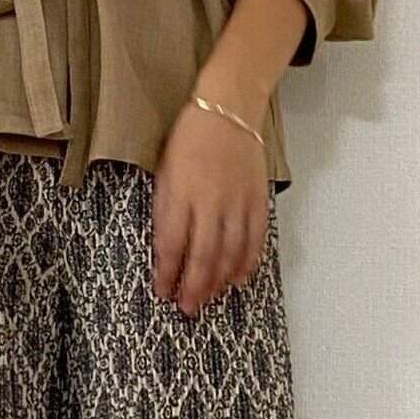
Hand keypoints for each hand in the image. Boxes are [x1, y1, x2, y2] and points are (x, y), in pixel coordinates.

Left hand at [152, 99, 268, 315]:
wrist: (227, 110)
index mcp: (180, 193)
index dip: (167, 272)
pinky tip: (237, 278)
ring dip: (217, 280)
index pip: (171, 244)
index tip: (162, 291)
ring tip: (209, 298)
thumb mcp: (164, 170)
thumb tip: (169, 245)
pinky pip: (253, 239)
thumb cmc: (189, 137)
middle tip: (187, 308)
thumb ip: (166, 208)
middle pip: (201, 256)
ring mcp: (236, 203)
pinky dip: (246, 262)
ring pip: (228, 253)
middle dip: (193, 287)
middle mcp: (209, 203)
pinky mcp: (257, 201)